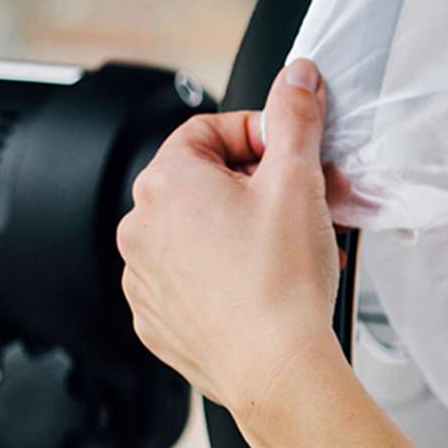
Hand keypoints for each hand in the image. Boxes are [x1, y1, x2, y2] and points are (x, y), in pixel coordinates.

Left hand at [116, 59, 348, 430]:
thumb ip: (295, 117)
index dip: (261, 137)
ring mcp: (143, 277)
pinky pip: (190, 279)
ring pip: (198, 231)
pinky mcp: (157, 319)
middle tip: (306, 204)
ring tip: (288, 250)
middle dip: (259, 186)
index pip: (209, 130)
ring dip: (241, 230)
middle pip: (205, 181)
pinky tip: (262, 286)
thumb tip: (296, 77)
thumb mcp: (298, 179)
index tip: (293, 157)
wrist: (276, 369)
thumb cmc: (280, 283)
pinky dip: (223, 275)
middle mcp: (141, 227)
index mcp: (166, 181)